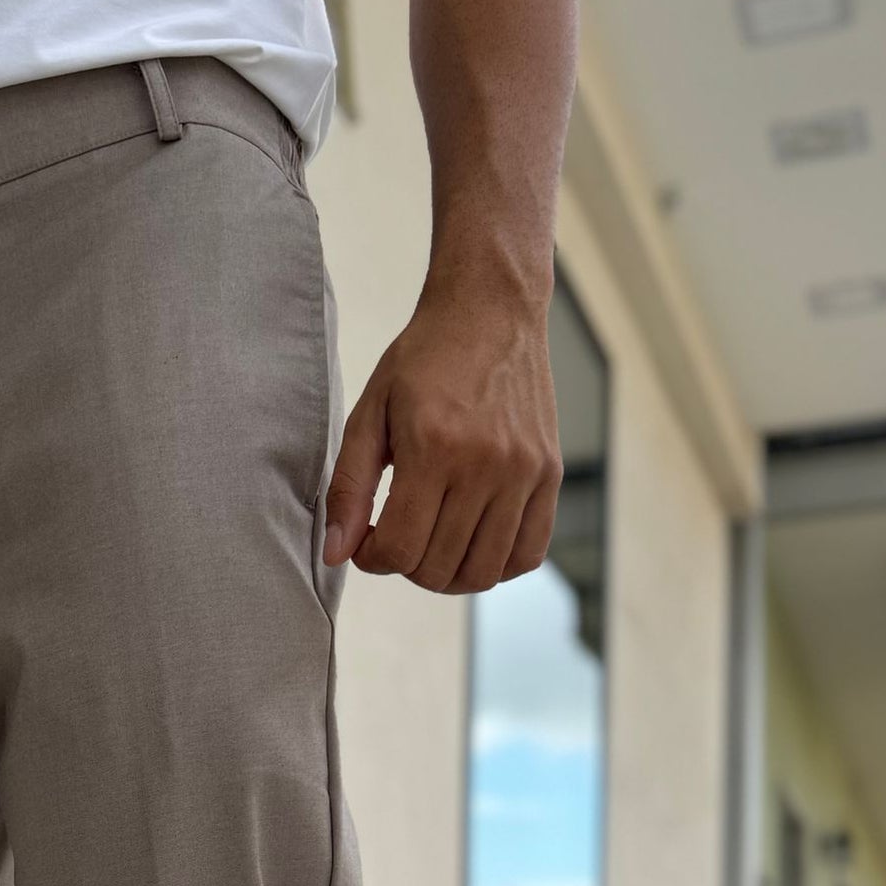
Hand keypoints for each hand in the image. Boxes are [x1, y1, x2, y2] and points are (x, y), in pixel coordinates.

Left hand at [323, 272, 561, 591]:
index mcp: (434, 448)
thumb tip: (336, 553)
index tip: (367, 540)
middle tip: (397, 536)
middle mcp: (485, 465)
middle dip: (405, 567)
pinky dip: (495, 565)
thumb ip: (348, 488)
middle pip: (439, 568)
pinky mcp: (550, 474)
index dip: (372, 559)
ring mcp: (524, 473)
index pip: (400, 550)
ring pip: (483, 572)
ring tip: (431, 541)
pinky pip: (527, 554)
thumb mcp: (369, 413)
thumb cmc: (424, 360)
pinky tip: (471, 541)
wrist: (491, 311)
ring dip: (447, 574)